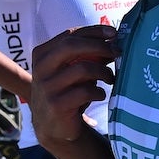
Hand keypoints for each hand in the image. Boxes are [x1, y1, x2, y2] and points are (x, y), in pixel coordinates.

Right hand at [28, 25, 119, 150]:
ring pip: (82, 69)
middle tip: (117, 52)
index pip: (69, 35)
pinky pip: (85, 92)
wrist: (53, 126)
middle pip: (72, 46)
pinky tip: (100, 95)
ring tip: (111, 78)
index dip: (93, 32)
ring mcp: (47, 87)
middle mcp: (41, 68)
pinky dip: (99, 92)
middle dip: (99, 46)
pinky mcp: (57, 105)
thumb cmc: (67, 92)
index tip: (114, 33)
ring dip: (103, 72)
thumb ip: (86, 56)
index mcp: (43, 54)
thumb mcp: (72, 71)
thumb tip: (112, 41)